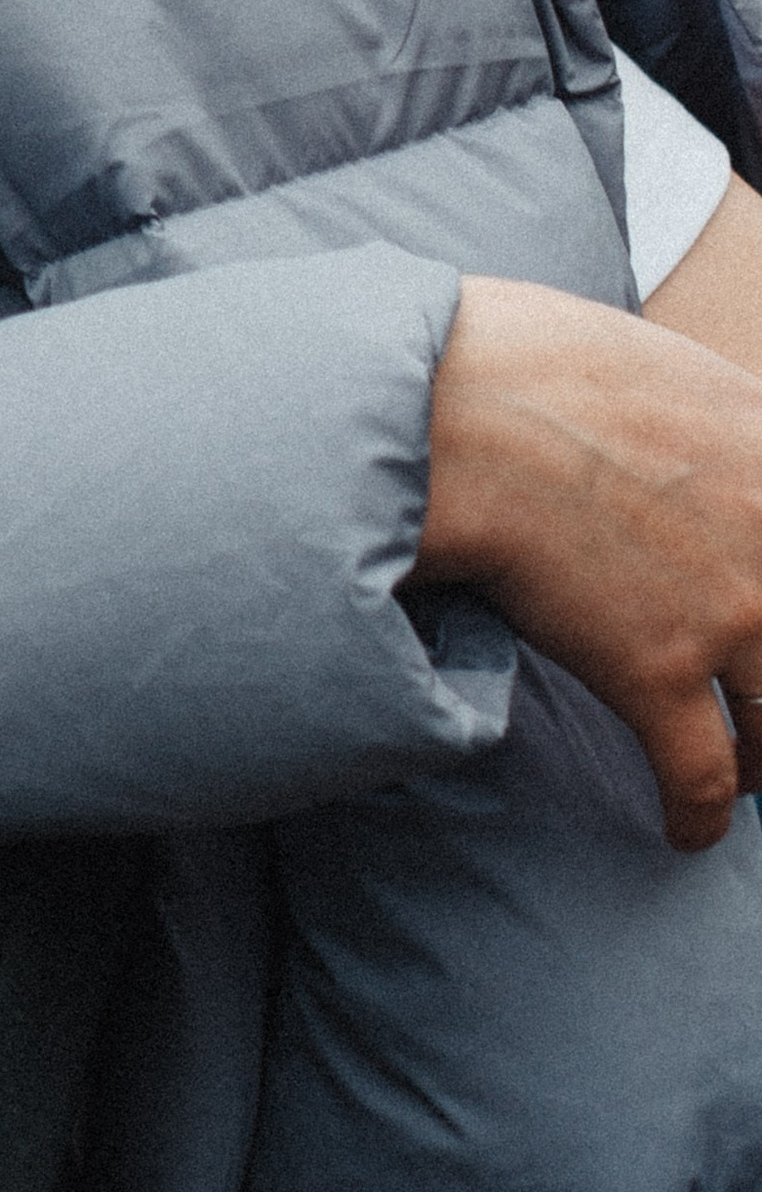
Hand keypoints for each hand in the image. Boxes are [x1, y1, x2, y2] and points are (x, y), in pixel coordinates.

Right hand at [420, 272, 761, 848]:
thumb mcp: (666, 365)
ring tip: (743, 771)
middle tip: (755, 703)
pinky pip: (704, 777)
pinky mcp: (657, 671)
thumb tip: (721, 447)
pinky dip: (700, 815)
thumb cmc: (532, 361)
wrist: (460, 409)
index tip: (755, 615)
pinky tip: (686, 830)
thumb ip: (722, 419)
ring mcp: (727, 611)